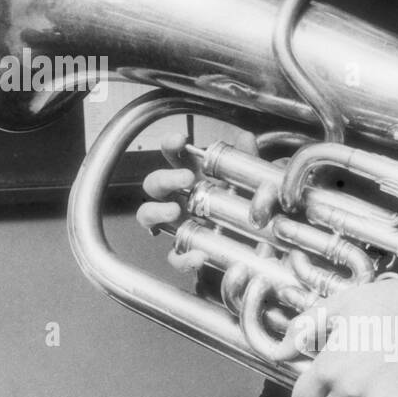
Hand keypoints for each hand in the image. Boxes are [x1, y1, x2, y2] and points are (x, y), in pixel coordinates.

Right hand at [136, 129, 258, 272]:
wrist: (251, 245)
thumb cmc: (238, 206)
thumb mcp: (245, 181)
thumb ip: (245, 159)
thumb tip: (245, 137)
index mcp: (190, 176)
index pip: (172, 156)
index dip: (170, 145)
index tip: (179, 140)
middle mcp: (176, 198)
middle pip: (153, 183)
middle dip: (165, 178)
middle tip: (185, 179)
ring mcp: (175, 225)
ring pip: (146, 215)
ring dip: (156, 211)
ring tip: (173, 211)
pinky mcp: (183, 251)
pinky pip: (173, 257)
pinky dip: (183, 259)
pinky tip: (198, 256)